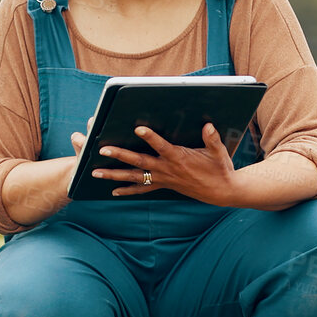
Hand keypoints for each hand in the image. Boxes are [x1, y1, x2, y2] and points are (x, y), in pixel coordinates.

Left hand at [93, 123, 238, 202]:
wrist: (221, 191)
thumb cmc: (219, 168)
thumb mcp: (218, 152)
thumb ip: (212, 139)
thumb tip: (207, 125)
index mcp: (179, 158)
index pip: (161, 146)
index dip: (150, 137)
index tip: (138, 128)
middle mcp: (167, 170)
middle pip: (139, 161)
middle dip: (120, 155)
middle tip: (103, 150)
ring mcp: (163, 179)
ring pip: (134, 177)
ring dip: (114, 175)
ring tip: (95, 172)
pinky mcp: (163, 185)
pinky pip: (142, 190)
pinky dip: (127, 190)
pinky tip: (112, 191)